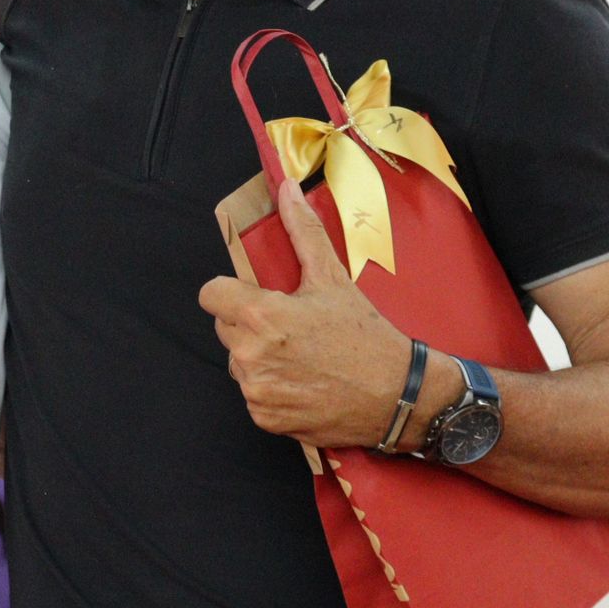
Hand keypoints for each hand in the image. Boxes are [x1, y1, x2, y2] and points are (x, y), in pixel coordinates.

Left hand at [199, 178, 410, 447]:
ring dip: (259, 357)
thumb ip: (303, 230)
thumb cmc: (365, 335)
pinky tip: (303, 382)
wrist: (397, 395)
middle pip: (225, 328)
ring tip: (300, 355)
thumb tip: (287, 188)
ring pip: (238, 362)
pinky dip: (272, 388)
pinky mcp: (266, 418)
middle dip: (249, 324)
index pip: (210, 295)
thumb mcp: (333, 277)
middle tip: (290, 326)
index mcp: (261, 315)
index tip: (253, 297)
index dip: (230, 293)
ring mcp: (257, 390)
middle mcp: (251, 356)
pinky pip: (253, 394)